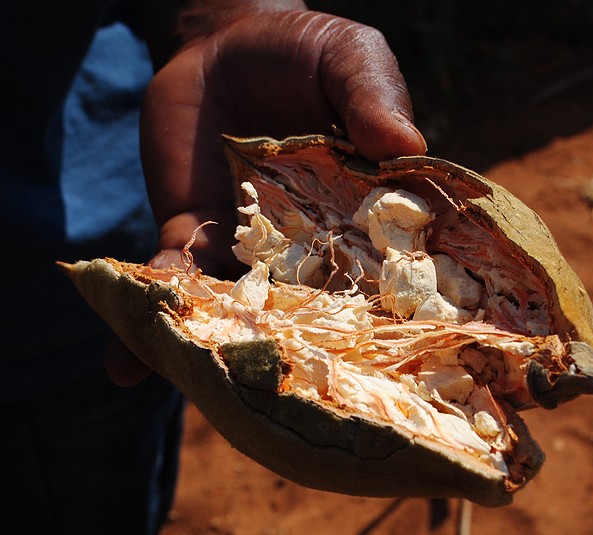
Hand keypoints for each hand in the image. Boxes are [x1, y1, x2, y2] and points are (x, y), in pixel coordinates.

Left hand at [106, 7, 426, 385]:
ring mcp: (252, 246)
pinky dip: (155, 310)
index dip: (394, 317)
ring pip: (244, 309)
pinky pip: (175, 277)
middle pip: (316, 311)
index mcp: (366, 213)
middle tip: (308, 419)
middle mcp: (314, 245)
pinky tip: (126, 363)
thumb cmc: (306, 51)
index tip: (401, 370)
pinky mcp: (195, 233)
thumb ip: (373, 95)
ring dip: (225, 352)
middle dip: (310, 360)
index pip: (388, 270)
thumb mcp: (352, 57)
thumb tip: (404, 144)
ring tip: (212, 403)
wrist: (224, 44)